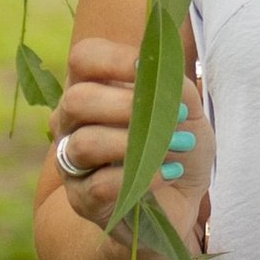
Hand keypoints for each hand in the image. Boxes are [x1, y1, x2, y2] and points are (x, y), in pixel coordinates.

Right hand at [49, 23, 211, 240]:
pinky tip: (168, 173)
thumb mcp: (188, 110)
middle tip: (168, 115)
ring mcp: (71, 163)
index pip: (83, 59)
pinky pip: (101, 185)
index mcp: (93, 87)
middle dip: (124, 105)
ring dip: (136, 144)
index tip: (148, 69)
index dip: (114, 58)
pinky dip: (142, 177)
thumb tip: (158, 71)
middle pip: (76, 100)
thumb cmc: (177, 145)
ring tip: (178, 146)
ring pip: (84, 144)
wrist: (181, 199)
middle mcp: (71, 123)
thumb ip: (174, 86)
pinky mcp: (82, 200)